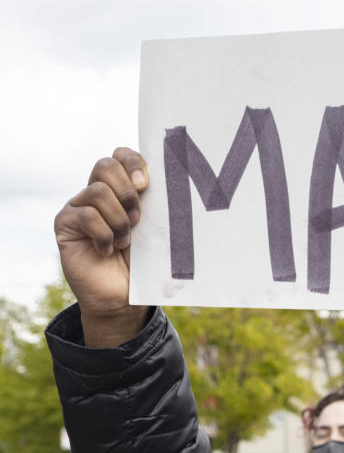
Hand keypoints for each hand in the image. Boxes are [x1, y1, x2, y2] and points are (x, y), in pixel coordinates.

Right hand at [53, 148, 151, 346]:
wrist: (124, 296)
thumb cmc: (143, 262)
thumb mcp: (155, 229)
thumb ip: (156, 204)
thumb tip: (169, 180)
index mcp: (121, 188)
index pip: (120, 156)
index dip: (133, 161)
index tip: (147, 184)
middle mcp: (97, 193)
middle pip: (105, 166)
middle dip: (127, 191)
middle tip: (139, 218)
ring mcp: (79, 206)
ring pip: (97, 192)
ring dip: (119, 219)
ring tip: (125, 242)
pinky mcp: (65, 224)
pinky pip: (85, 216)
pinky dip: (103, 234)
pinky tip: (107, 250)